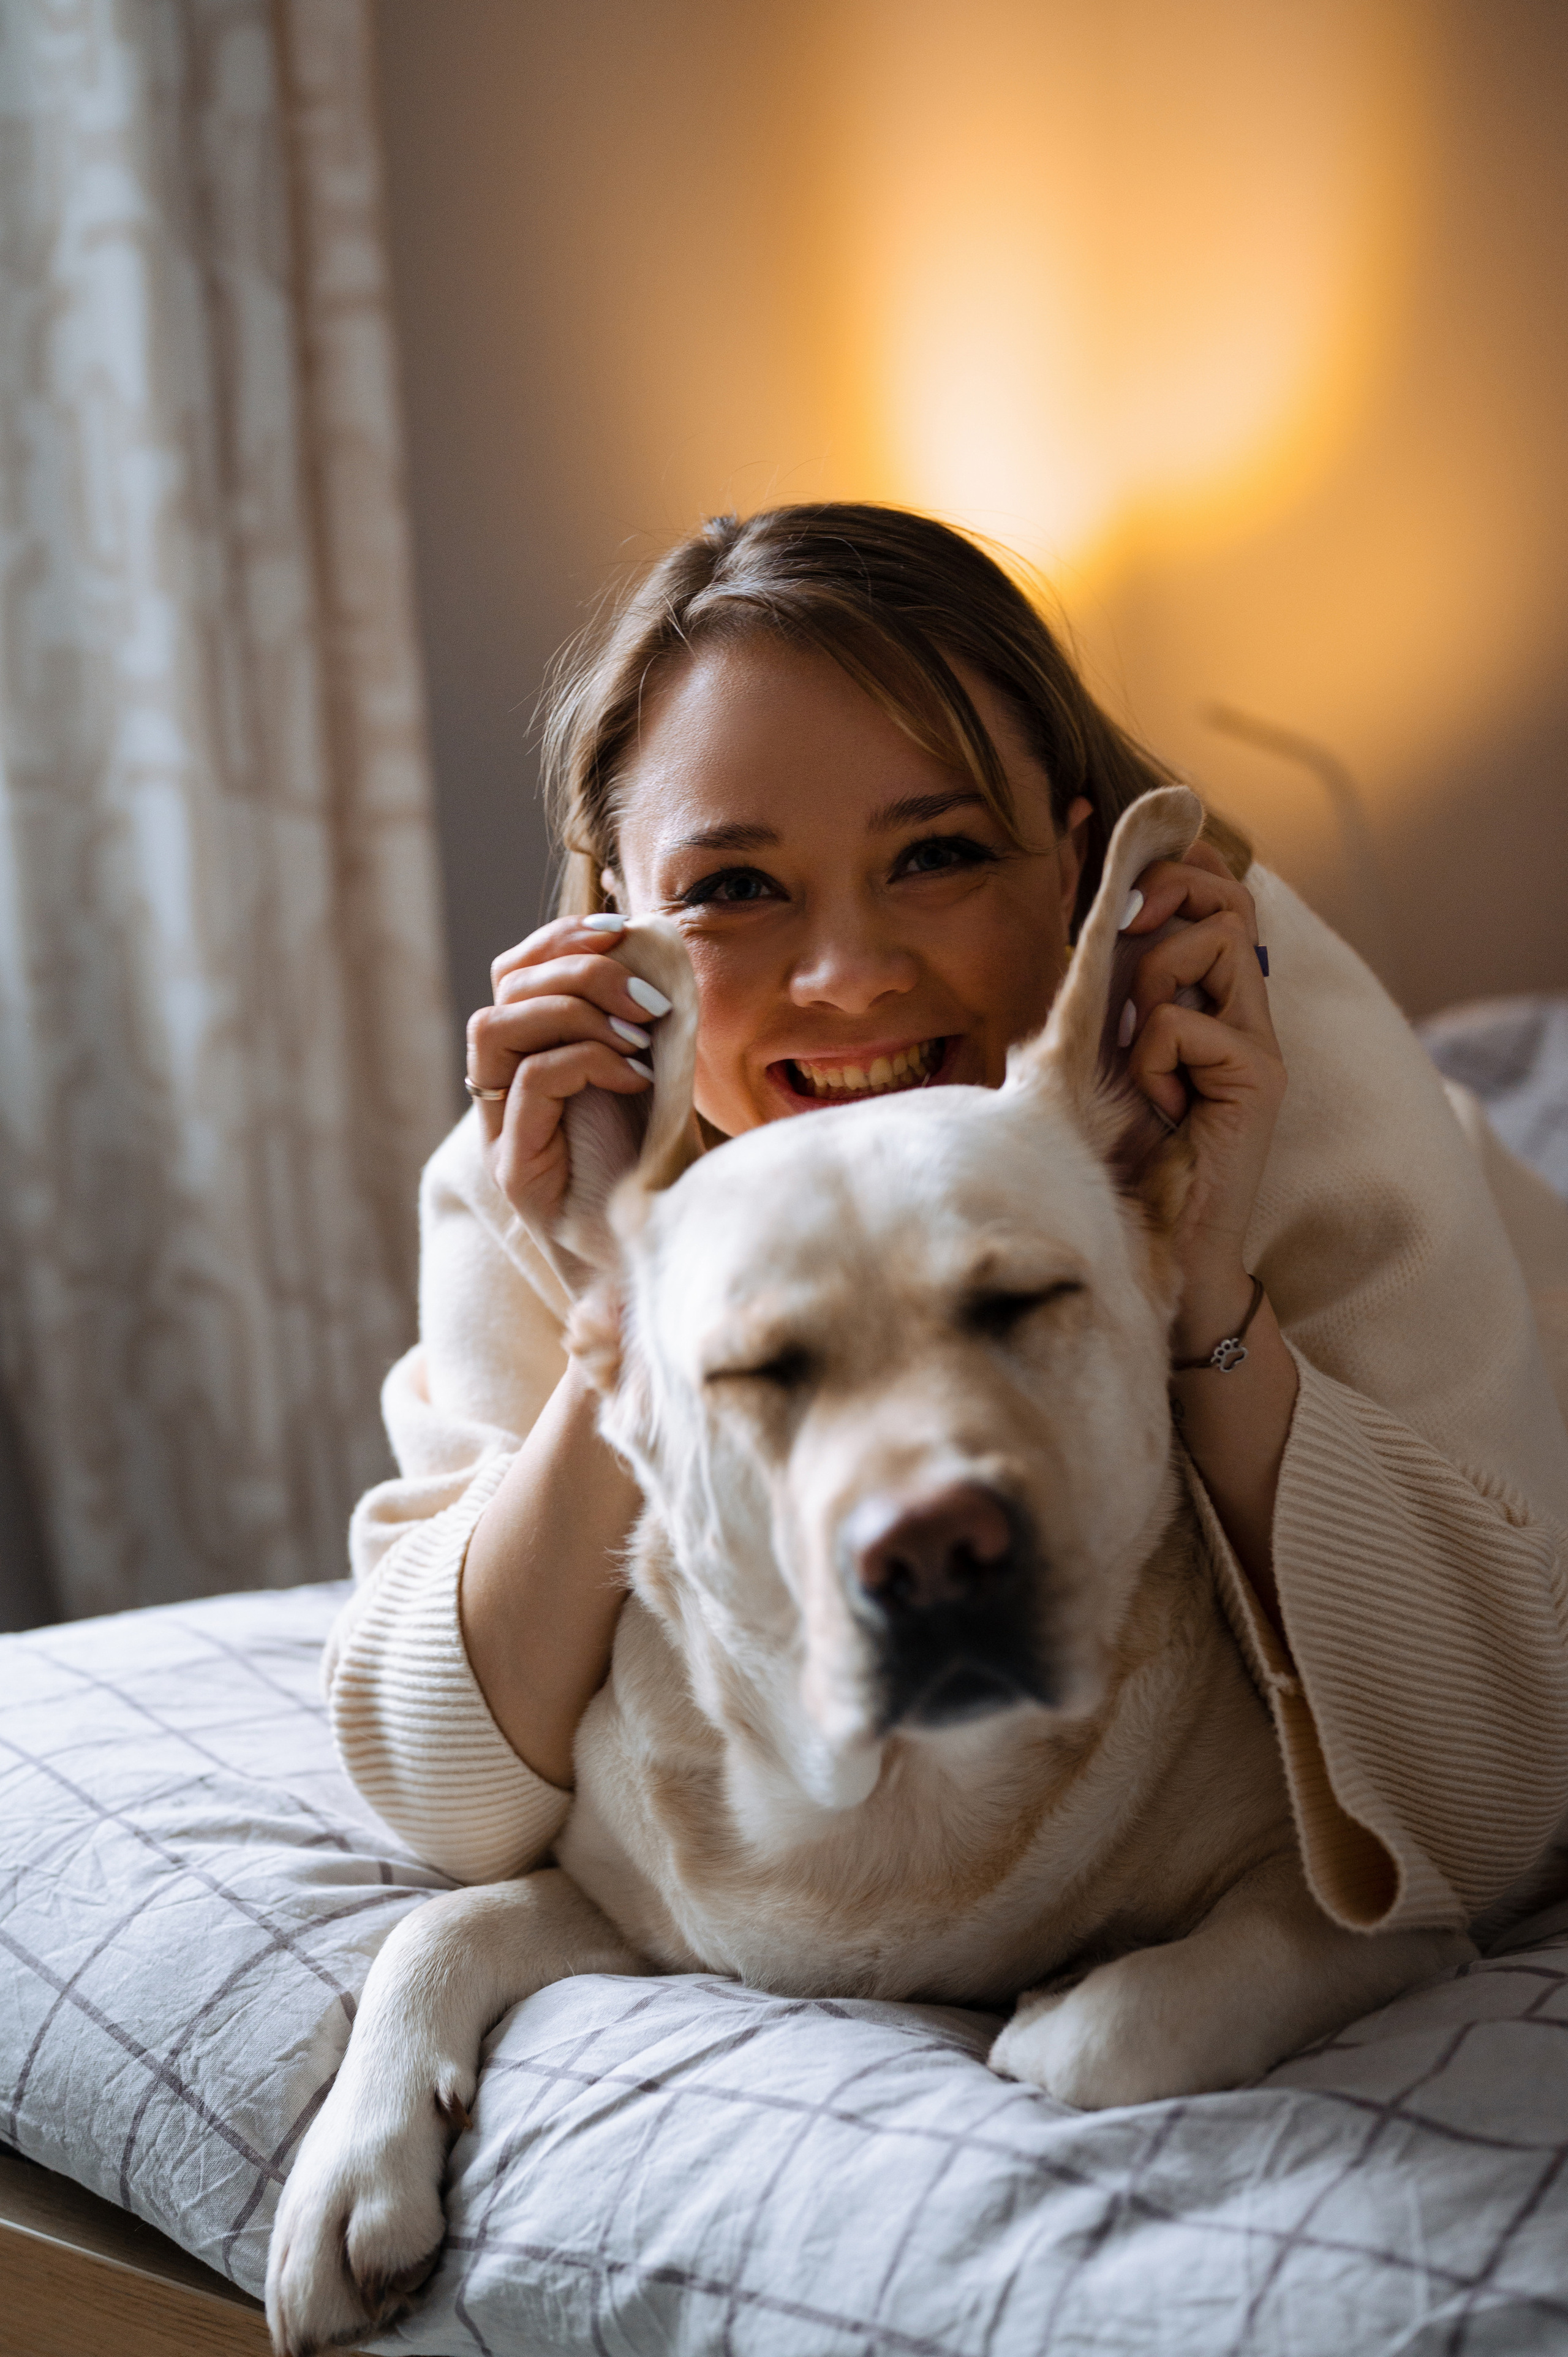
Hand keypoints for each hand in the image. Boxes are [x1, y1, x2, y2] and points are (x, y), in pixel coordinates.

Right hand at [465, 914, 666, 1237]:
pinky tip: (638, 1077)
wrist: (669, 1262)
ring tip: (641, 1035)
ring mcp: (503, 1134)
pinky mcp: (516, 1172)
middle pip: (502, 991)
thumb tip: (654, 939)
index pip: (514, 975)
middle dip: (576, 972)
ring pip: (495, 1028)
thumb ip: (640, 1018)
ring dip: (574, 1012)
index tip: (621, 930)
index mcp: (532, 1060)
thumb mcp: (659, 1074)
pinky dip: (587, 1061)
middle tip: (647, 998)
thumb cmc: (668, 1169)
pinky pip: (531, 1082)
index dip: (559, 939)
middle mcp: (505, 1095)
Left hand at [1118, 843, 1284, 1346]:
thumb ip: (1114, 999)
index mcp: (1218, 1007)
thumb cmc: (1129, 1161)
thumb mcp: (1111, 1059)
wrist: (1168, 1247)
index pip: (1225, 900)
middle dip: (1169, 898)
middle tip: (1128, 932)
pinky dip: (1152, 1056)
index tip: (1136, 880)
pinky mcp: (1260, 1078)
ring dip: (1152, 981)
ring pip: (1213, 942)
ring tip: (1140, 1046)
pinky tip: (1158, 1102)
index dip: (1187, 869)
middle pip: (1231, 902)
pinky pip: (1184, 1024)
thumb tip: (1091, 923)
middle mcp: (1248, 1017)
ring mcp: (1260, 1046)